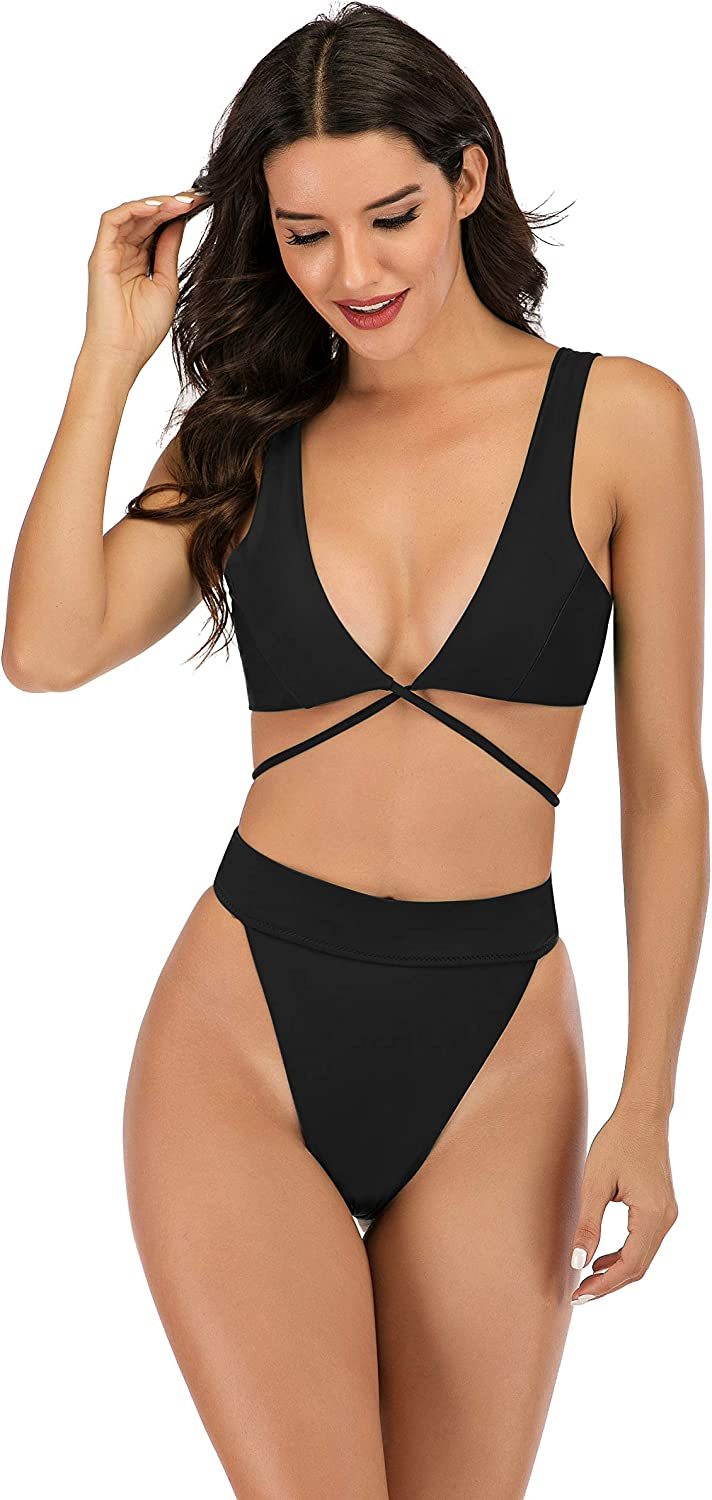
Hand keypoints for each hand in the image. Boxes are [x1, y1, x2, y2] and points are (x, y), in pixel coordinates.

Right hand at [81, 189, 208, 376]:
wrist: (123, 353)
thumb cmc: (143, 329)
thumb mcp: (167, 283)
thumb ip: (169, 251)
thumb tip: (179, 222)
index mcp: (139, 261)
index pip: (156, 227)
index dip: (177, 214)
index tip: (201, 205)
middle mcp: (123, 253)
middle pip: (145, 217)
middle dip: (170, 204)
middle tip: (195, 197)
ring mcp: (110, 253)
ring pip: (130, 214)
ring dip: (156, 204)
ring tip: (180, 202)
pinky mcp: (99, 256)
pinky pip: (112, 220)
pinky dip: (134, 209)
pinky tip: (157, 208)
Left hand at [569, 1102, 677, 1303]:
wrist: (642, 1115)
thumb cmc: (617, 1142)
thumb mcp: (595, 1183)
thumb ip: (587, 1225)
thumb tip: (578, 1262)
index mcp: (652, 1215)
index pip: (629, 1266)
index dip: (604, 1285)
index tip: (579, 1296)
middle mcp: (666, 1219)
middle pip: (639, 1267)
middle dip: (608, 1284)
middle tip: (579, 1295)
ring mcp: (667, 1214)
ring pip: (642, 1257)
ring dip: (616, 1272)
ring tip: (586, 1279)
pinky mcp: (662, 1208)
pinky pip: (644, 1242)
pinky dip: (624, 1255)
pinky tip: (602, 1258)